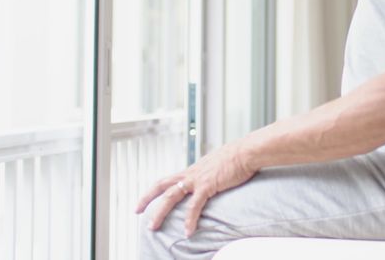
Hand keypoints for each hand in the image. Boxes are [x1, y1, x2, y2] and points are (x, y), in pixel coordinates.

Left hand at [135, 142, 257, 236]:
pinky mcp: (208, 185)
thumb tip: (214, 176)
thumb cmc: (238, 157)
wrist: (247, 152)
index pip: (168, 179)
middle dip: (147, 198)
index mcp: (193, 169)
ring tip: (153, 227)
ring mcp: (197, 179)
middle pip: (162, 185)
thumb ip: (212, 172)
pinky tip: (187, 231)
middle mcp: (191, 173)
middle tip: (137, 211)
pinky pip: (194, 206)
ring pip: (170, 196)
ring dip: (160, 213)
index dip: (155, 189)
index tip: (146, 199)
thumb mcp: (219, 164)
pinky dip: (189, 219)